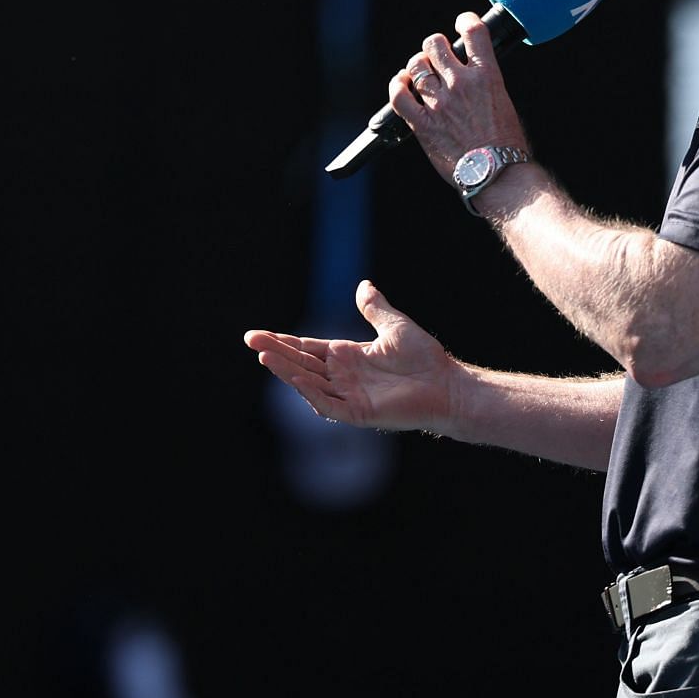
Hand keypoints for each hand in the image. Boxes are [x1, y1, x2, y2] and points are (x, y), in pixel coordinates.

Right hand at [244, 282, 460, 434]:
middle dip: (276, 352)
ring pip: (309, 383)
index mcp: (347, 357)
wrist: (448, 385)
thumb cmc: (425, 359)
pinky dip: (312, 393)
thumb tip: (363, 284)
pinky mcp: (359, 413)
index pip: (307, 349)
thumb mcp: (394, 326)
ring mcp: (349, 396)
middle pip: (301, 363)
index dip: (283, 341)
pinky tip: (297, 378)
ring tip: (265, 356)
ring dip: (287, 371)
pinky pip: (329, 404)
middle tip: (250, 340)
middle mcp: (343, 377)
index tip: (259, 334)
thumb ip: (374, 308)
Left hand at [388, 11, 527, 181]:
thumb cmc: (505, 145)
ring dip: (416, 65)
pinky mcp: (423, 123)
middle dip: (434, 45)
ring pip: (417, 66)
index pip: (473, 34)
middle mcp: (461, 84)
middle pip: (435, 45)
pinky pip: (399, 96)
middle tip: (435, 54)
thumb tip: (472, 75)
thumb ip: (484, 84)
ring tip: (419, 71)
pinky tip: (401, 84)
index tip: (462, 23)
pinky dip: (397, 86)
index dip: (465, 22)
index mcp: (487, 76)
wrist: (496, 173)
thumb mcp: (503, 103)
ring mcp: (440, 103)